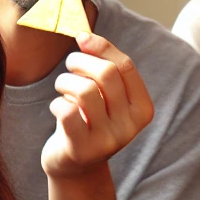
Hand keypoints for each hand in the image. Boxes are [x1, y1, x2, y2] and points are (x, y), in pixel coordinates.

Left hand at [42, 33, 154, 177]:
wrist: (76, 165)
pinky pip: (67, 112)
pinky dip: (57, 103)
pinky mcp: (83, 150)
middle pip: (106, 74)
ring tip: (62, 87)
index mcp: (142, 110)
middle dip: (80, 61)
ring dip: (65, 81)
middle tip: (69, 66)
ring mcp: (108, 140)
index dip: (102, 46)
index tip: (81, 37)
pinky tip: (58, 108)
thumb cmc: (89, 120)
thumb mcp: (105, 96)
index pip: (125, 67)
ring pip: (85, 91)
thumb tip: (83, 34)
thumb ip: (104, 66)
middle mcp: (130, 127)